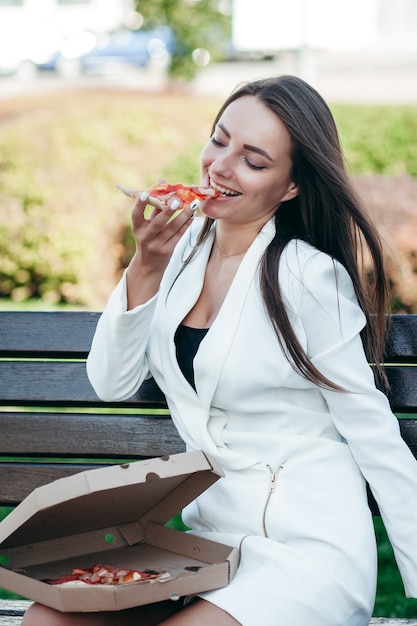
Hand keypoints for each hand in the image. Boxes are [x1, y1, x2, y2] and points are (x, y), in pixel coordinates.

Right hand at [126, 190, 194, 307]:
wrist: (149, 266)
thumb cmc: (149, 238)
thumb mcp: (147, 224)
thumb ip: (155, 205)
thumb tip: (162, 181)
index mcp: (137, 228)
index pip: (136, 215)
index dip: (140, 204)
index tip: (146, 193)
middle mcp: (145, 237)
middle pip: (157, 223)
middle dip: (167, 211)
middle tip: (177, 199)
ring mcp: (156, 246)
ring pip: (172, 229)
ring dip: (183, 216)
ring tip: (193, 205)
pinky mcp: (167, 251)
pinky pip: (179, 236)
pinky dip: (186, 225)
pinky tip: (192, 216)